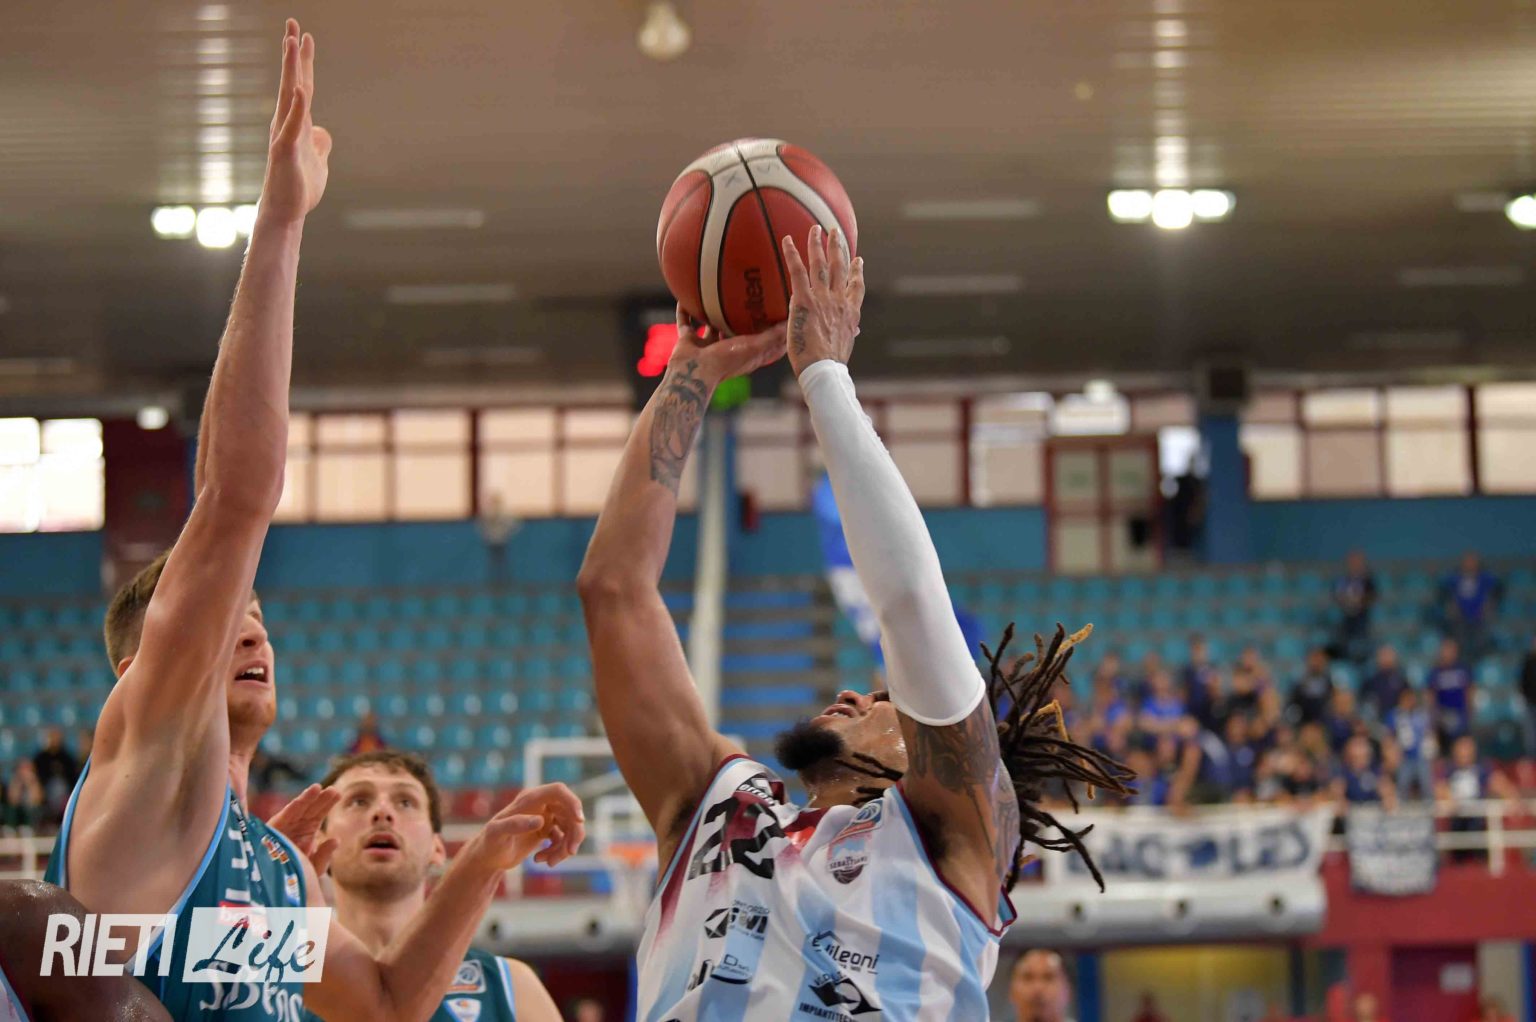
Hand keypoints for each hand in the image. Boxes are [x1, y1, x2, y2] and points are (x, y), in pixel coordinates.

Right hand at [259, 19, 331, 225]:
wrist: (286, 212)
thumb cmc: (299, 187)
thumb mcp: (318, 161)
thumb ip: (320, 143)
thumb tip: (323, 131)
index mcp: (296, 122)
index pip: (301, 84)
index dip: (303, 61)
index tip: (304, 35)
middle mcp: (287, 123)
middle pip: (292, 81)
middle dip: (293, 53)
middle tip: (293, 23)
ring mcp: (285, 135)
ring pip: (289, 96)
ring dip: (292, 69)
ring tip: (292, 42)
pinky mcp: (286, 152)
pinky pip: (292, 126)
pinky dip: (297, 108)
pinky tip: (301, 90)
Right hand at [267, 783, 341, 874]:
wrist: (275, 887)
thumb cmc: (294, 877)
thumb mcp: (313, 867)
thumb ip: (325, 855)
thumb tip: (336, 839)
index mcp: (306, 832)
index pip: (318, 814)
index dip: (327, 804)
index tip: (338, 794)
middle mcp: (296, 827)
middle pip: (310, 809)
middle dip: (320, 799)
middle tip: (333, 790)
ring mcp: (285, 827)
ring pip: (298, 810)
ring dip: (307, 798)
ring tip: (318, 788)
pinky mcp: (272, 830)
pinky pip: (284, 816)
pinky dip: (293, 807)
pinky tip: (301, 799)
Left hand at [459, 783, 585, 872]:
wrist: (486, 858)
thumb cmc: (488, 844)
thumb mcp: (497, 834)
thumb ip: (515, 824)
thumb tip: (540, 821)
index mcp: (530, 799)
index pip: (558, 791)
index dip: (572, 802)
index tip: (580, 820)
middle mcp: (540, 805)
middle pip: (570, 812)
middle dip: (573, 833)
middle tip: (569, 852)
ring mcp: (544, 817)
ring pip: (569, 828)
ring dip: (564, 847)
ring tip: (549, 862)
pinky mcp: (545, 830)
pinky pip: (563, 838)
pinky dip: (557, 851)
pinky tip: (540, 860)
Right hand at [669, 305, 785, 386]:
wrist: (692, 374)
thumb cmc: (725, 362)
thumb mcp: (754, 346)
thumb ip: (772, 335)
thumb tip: (791, 320)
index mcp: (746, 354)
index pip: (767, 344)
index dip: (777, 332)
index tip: (784, 314)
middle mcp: (728, 350)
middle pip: (740, 332)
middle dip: (746, 319)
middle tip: (752, 296)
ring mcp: (708, 346)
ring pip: (712, 327)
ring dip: (714, 313)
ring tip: (719, 292)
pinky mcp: (689, 342)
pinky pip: (686, 322)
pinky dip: (684, 310)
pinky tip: (686, 295)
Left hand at [780, 224, 864, 377]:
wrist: (824, 370)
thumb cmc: (831, 365)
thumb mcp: (844, 347)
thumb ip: (847, 334)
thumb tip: (854, 331)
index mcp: (850, 313)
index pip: (856, 287)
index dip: (857, 271)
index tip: (858, 260)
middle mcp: (839, 300)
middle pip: (840, 267)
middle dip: (838, 247)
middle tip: (835, 232)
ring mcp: (822, 298)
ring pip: (820, 264)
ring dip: (817, 244)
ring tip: (815, 229)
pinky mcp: (804, 300)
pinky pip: (797, 271)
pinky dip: (792, 254)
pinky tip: (787, 240)